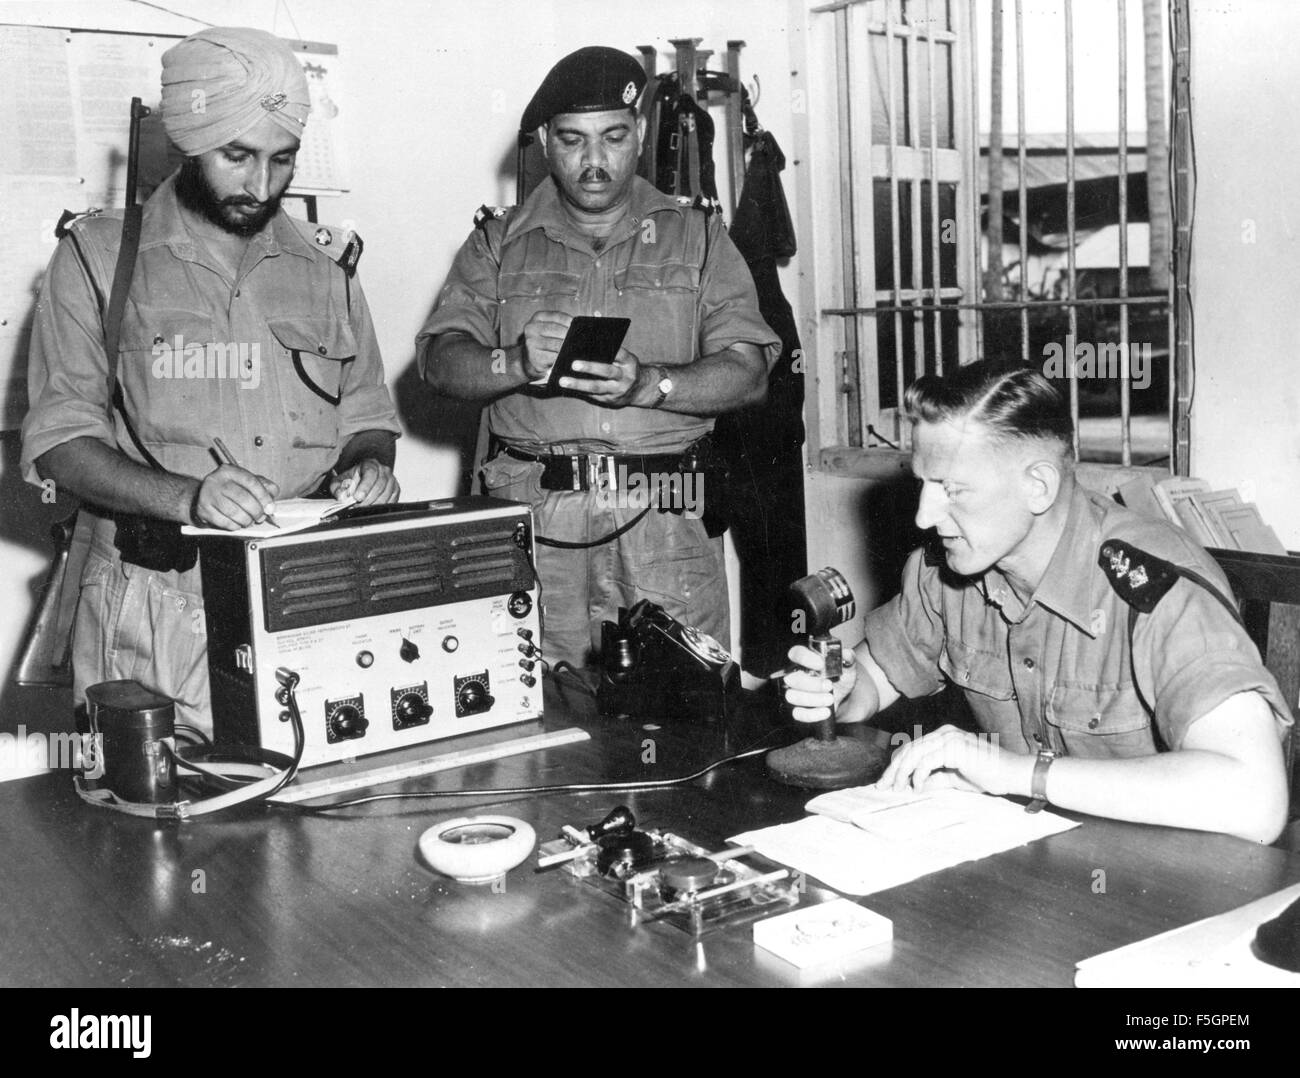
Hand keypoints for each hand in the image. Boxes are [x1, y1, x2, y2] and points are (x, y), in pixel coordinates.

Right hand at [192, 465, 279, 528]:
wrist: (203, 496)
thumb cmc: (230, 490)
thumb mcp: (247, 482)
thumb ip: (264, 487)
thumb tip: (271, 499)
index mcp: (229, 470)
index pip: (251, 482)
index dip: (264, 496)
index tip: (270, 507)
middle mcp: (216, 480)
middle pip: (243, 498)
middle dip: (256, 511)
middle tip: (260, 516)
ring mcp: (207, 495)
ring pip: (235, 512)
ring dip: (247, 520)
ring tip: (249, 520)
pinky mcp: (203, 510)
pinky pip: (225, 523)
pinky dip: (236, 526)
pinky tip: (237, 523)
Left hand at [330, 459, 399, 504]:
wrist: (360, 481)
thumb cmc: (351, 480)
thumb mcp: (339, 482)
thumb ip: (338, 488)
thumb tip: (342, 497)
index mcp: (370, 464)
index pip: (370, 473)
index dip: (365, 486)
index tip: (357, 497)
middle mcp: (384, 470)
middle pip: (379, 485)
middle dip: (367, 499)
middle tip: (357, 506)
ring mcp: (392, 480)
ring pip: (386, 495)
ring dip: (373, 504)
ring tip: (362, 508)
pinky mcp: (396, 490)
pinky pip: (392, 500)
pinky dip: (381, 507)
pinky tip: (372, 508)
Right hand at [521, 310, 572, 381]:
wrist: (530, 357)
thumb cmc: (546, 340)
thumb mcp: (550, 327)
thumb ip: (562, 324)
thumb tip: (579, 326)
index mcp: (538, 317)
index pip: (557, 316)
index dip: (570, 321)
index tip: (579, 326)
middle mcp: (532, 328)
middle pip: (556, 330)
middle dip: (570, 334)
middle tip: (583, 339)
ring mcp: (531, 343)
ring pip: (556, 344)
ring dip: (568, 346)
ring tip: (578, 347)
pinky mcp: (535, 357)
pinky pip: (554, 357)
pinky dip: (564, 357)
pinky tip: (570, 357)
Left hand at [559, 345, 641, 405]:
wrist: (639, 390)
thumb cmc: (624, 368)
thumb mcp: (624, 359)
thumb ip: (611, 353)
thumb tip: (582, 345)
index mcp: (629, 362)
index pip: (619, 353)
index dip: (608, 349)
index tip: (590, 344)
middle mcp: (625, 376)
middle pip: (607, 371)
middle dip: (590, 367)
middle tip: (573, 364)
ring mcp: (617, 390)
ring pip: (597, 387)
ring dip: (578, 384)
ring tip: (562, 381)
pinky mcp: (609, 400)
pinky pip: (592, 395)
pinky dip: (578, 391)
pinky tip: (565, 388)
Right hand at [781, 644, 859, 723]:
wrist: (844, 695)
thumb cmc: (840, 676)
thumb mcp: (847, 666)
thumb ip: (848, 658)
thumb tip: (846, 654)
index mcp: (805, 660)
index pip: (796, 654)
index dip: (805, 658)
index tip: (820, 664)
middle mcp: (796, 675)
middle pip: (791, 678)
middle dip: (811, 684)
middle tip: (829, 685)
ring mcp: (795, 692)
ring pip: (792, 696)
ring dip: (813, 699)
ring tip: (830, 699)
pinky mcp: (798, 709)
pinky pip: (797, 713)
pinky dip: (812, 714)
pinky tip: (826, 711)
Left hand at [877, 724, 1031, 795]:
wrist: (1012, 773)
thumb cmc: (989, 775)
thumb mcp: (956, 778)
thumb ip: (936, 778)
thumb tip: (916, 785)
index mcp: (943, 736)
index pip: (913, 748)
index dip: (897, 765)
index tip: (888, 782)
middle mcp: (944, 733)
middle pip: (909, 749)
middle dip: (893, 769)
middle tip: (883, 787)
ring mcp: (949, 738)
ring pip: (914, 753)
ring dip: (902, 773)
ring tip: (897, 789)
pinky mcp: (954, 747)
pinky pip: (927, 761)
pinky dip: (918, 775)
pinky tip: (917, 787)